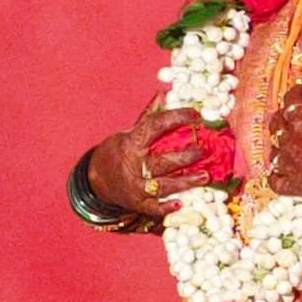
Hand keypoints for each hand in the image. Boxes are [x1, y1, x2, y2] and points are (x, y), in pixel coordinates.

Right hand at [88, 100, 208, 216]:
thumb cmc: (118, 152)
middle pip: (162, 160)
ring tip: (205, 176)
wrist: (96, 180)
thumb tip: (163, 93)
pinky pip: (153, 207)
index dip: (176, 118)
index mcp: (132, 142)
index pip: (156, 126)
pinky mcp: (137, 203)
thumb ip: (148, 116)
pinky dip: (166, 207)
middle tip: (205, 151)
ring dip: (185, 182)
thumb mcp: (128, 132)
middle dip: (186, 156)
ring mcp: (135, 186)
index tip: (196, 114)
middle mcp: (133, 164)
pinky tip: (181, 204)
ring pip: (163, 185)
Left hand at [267, 77, 301, 198]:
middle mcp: (288, 142)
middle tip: (294, 114)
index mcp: (300, 123)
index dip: (297, 92)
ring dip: (279, 143)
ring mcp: (287, 165)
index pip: (291, 99)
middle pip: (276, 123)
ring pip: (273, 150)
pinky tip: (280, 171)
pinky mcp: (290, 185)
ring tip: (288, 142)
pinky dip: (275, 175)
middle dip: (283, 115)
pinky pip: (274, 179)